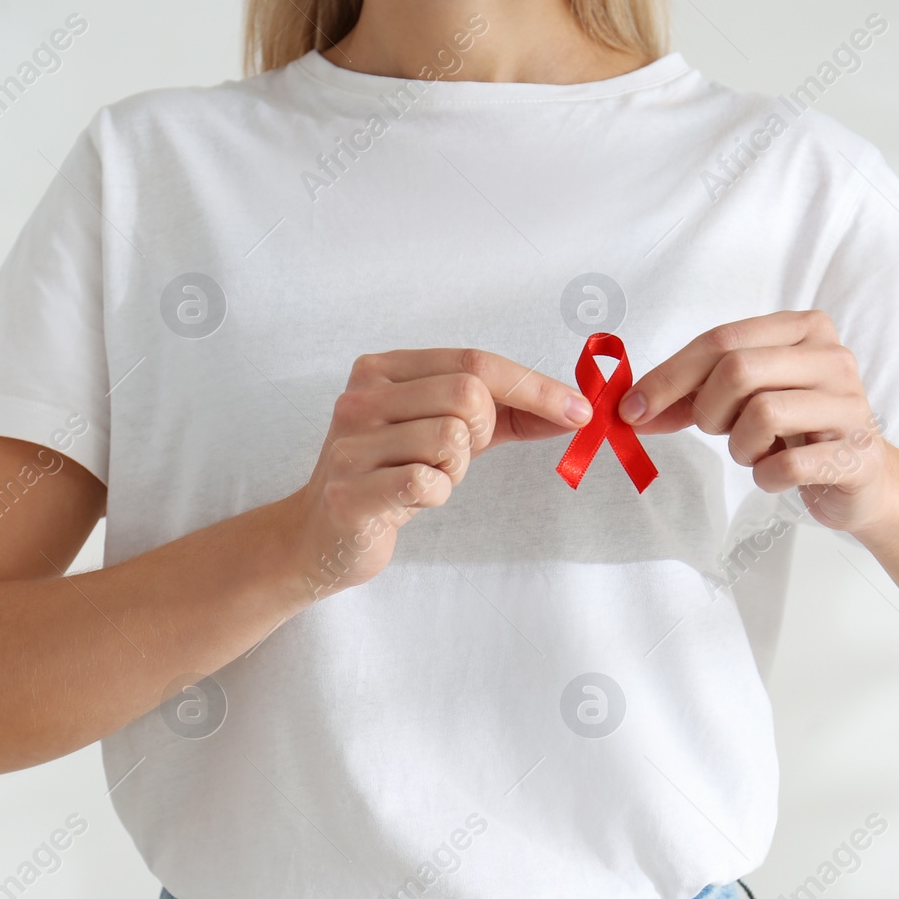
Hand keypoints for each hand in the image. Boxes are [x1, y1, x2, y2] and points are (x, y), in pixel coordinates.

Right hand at [286, 348, 592, 594]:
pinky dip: (435, 495)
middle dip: (482, 433)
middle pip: (468, 395)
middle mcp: (360, 397)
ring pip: (451, 438)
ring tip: (423, 479)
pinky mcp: (350, 492)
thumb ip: (502, 415)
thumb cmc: (388, 479)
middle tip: (454, 459)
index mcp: (381, 370)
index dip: (533, 386)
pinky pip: (426, 482)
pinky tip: (410, 500)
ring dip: (454, 470)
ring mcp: (351, 444)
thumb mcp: (442, 433)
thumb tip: (573, 410)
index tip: (577, 410)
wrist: (321, 536)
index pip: (474, 362)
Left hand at [618, 311, 891, 531]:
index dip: (669, 376)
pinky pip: (787, 464)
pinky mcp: (859, 454)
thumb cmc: (793, 430)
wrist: (861, 477)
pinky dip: (767, 476)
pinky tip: (777, 473)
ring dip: (740, 445)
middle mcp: (832, 357)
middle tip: (718, 430)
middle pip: (738, 370)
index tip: (633, 409)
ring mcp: (851, 404)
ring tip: (756, 450)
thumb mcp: (741, 400)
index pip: (721, 339)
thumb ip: (688, 396)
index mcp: (802, 329)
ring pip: (762, 414)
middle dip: (709, 410)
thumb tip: (630, 409)